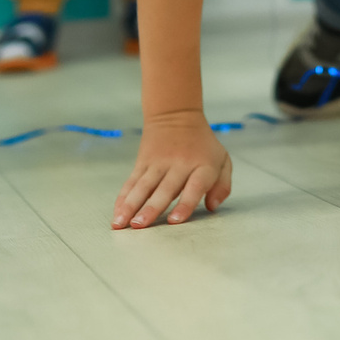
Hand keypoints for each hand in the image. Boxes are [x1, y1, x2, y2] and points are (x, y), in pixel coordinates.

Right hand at [113, 111, 231, 227]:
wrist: (177, 114)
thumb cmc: (203, 145)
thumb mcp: (222, 160)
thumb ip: (222, 186)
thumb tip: (212, 207)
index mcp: (202, 167)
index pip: (194, 187)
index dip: (184, 204)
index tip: (174, 221)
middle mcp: (179, 165)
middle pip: (164, 189)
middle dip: (151, 208)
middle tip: (140, 225)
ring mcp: (158, 163)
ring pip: (143, 187)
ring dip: (131, 205)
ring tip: (120, 223)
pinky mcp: (143, 162)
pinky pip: (132, 182)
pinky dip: (123, 198)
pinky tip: (117, 213)